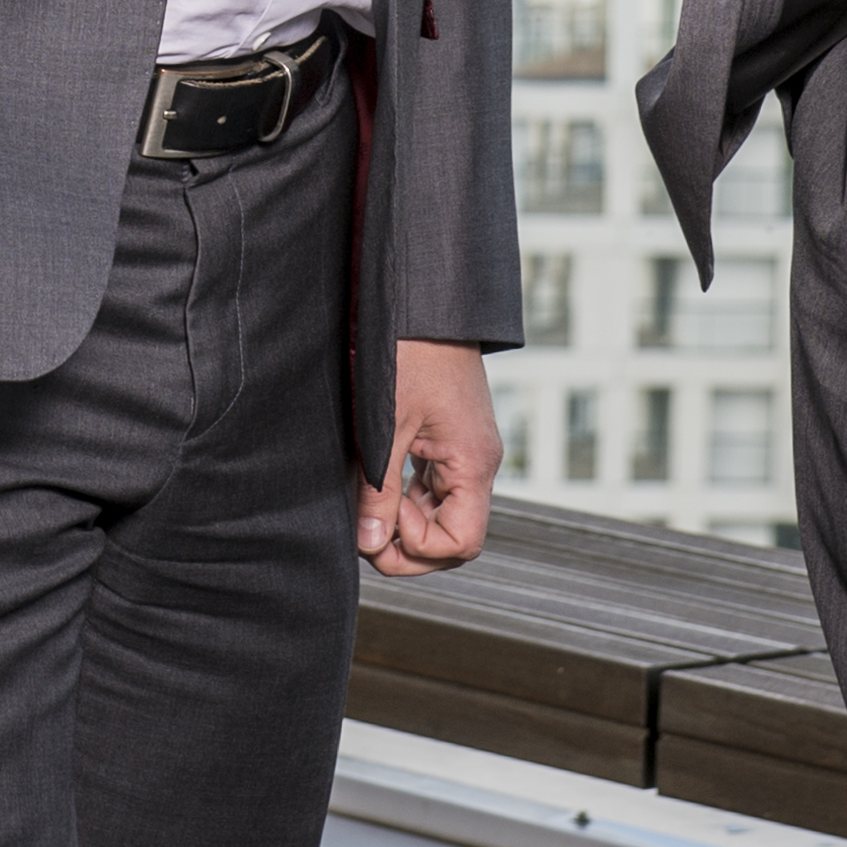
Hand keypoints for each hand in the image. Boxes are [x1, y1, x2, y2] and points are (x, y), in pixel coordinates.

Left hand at [358, 340, 501, 576]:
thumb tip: (370, 542)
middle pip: (455, 534)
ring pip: (444, 511)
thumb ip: (379, 489)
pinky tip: (380, 481)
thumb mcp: (385, 425)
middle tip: (368, 527)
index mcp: (473, 462)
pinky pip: (435, 485)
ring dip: (407, 520)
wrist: (419, 299)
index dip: (418, 547)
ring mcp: (465, 448)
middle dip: (411, 544)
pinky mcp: (449, 435)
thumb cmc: (408, 350)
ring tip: (370, 504)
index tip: (381, 521)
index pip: (462, 542)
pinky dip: (409, 495)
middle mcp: (478, 460)